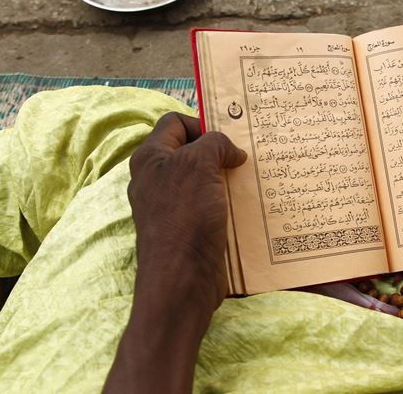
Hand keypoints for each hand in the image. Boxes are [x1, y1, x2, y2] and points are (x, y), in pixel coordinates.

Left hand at [127, 112, 245, 310]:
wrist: (182, 279)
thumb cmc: (185, 216)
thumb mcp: (199, 165)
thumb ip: (214, 144)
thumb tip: (231, 152)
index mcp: (150, 158)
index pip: (174, 122)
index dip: (202, 123)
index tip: (229, 138)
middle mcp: (157, 179)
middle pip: (191, 151)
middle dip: (219, 151)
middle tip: (245, 156)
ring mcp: (172, 205)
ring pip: (204, 179)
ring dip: (228, 177)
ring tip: (252, 178)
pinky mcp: (189, 228)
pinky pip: (211, 204)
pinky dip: (229, 201)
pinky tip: (249, 204)